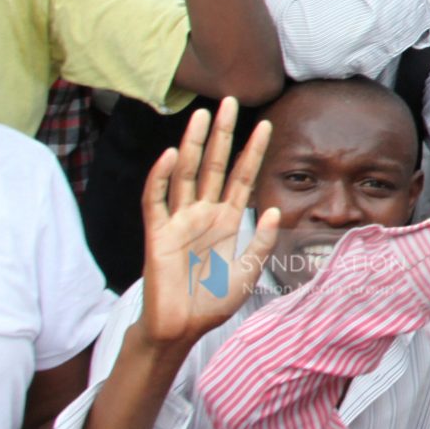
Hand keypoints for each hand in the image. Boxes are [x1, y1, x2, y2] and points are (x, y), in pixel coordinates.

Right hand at [140, 98, 281, 350]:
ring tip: (201, 115)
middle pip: (214, 165)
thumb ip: (260, 242)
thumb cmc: (212, 301)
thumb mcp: (248, 272)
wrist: (181, 328)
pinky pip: (157, 200)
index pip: (242, 176)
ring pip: (185, 174)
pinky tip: (169, 156)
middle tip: (229, 100)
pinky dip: (161, 178)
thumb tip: (273, 210)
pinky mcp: (157, 234)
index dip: (253, 150)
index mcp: (226, 220)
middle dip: (222, 134)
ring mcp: (179, 220)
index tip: (266, 123)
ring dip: (192, 144)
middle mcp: (203, 213)